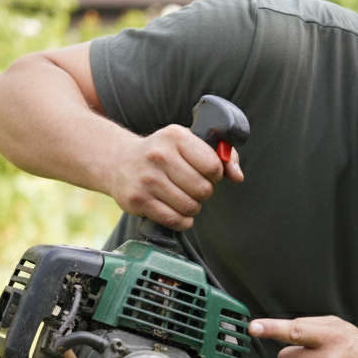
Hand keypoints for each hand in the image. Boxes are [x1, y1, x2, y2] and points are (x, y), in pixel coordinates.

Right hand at [110, 125, 243, 229]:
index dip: (215, 174)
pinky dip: (182, 220)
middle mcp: (159, 156)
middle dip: (204, 192)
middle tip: (193, 187)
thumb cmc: (163, 153)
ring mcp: (147, 179)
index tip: (206, 173)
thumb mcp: (189, 144)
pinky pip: (175, 220)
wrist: (120, 162)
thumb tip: (237, 176)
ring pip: (190, 207)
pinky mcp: (138, 200)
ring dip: (192, 207)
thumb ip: (221, 156)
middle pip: (203, 189)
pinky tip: (175, 209)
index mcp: (175, 136)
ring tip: (182, 197)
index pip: (213, 166)